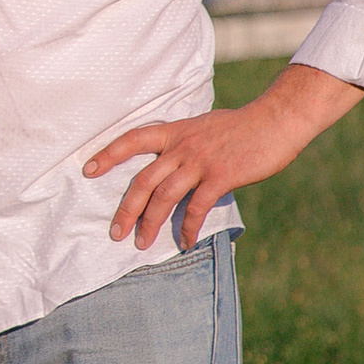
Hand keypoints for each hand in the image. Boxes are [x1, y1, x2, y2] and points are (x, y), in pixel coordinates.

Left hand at [84, 65, 362, 250]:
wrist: (275, 120)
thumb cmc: (242, 126)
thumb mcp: (204, 126)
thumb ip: (184, 143)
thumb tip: (173, 163)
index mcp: (175, 131)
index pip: (132, 139)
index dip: (108, 153)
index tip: (87, 169)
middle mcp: (182, 146)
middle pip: (143, 180)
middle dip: (126, 209)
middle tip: (114, 232)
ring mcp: (200, 161)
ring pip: (164, 197)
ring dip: (151, 223)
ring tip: (141, 243)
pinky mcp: (220, 176)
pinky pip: (196, 207)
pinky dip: (189, 227)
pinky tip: (185, 241)